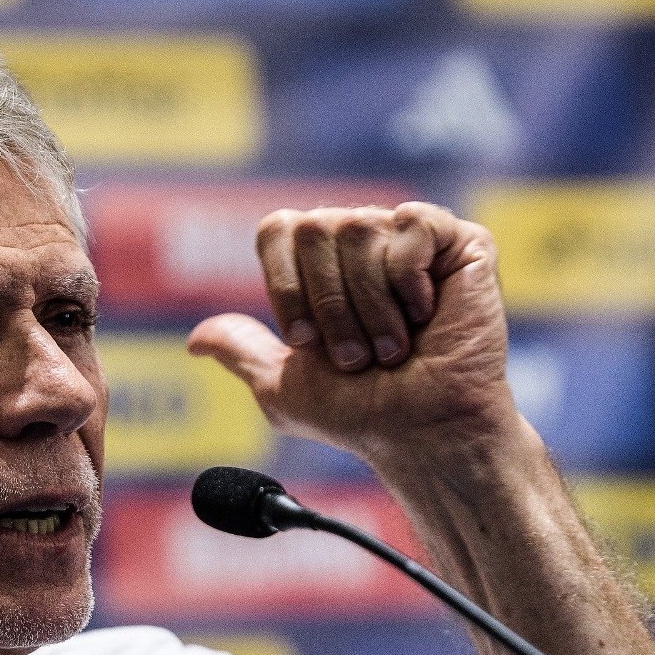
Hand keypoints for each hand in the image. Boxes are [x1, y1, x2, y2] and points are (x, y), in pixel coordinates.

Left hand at [188, 202, 517, 477]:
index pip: (277, 229)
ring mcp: (409, 238)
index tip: (305, 342)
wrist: (420, 432)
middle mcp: (360, 240)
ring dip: (368, 305)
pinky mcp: (459, 243)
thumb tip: (195, 342)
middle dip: (328, 304)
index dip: (285, 286)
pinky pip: (413, 222)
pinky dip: (409, 277)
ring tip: (391, 347)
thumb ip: (239, 350)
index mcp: (318, 263)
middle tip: (355, 355)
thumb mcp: (282, 387)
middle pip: (315, 226)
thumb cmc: (359, 413)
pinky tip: (425, 313)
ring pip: (359, 227)